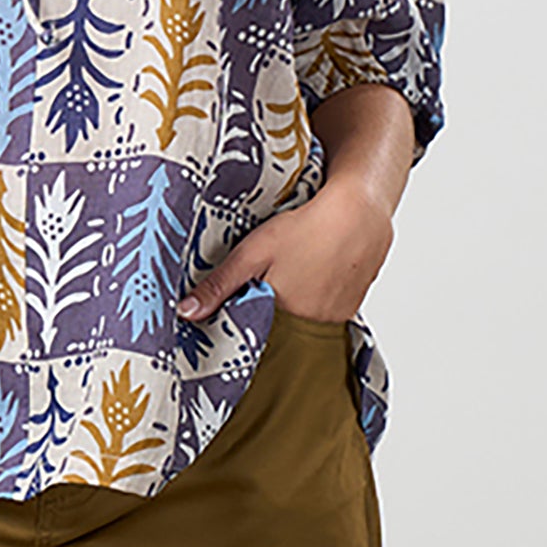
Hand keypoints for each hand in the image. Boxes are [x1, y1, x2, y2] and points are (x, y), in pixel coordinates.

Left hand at [175, 174, 394, 325]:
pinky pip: (329, 308)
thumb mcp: (252, 253)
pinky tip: (316, 271)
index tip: (237, 311)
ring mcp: (338, 316)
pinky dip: (320, 295)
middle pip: (283, 327)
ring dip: (297, 303)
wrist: (360, 212)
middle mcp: (313, 324)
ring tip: (294, 273)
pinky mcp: (354, 304)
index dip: (247, 320)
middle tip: (270, 282)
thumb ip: (220, 284)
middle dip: (272, 310)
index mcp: (284, 316)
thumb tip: (186, 312)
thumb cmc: (306, 229)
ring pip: (307, 317)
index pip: (257, 334)